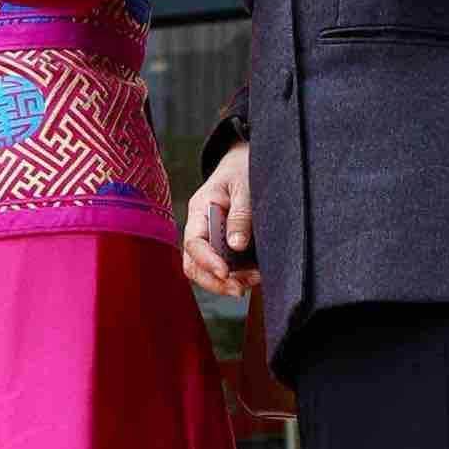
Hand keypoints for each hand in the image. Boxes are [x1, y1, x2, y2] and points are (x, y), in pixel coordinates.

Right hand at [181, 144, 256, 297]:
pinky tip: (254, 275)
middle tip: (240, 289)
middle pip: (193, 264)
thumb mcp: (244, 185)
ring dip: (227, 281)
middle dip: (214, 281)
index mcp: (200, 211)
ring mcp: (212, 238)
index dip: (207, 261)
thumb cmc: (244, 167)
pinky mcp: (226, 244)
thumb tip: (236, 246)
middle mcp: (201, 228)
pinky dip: (237, 275)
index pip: (194, 243)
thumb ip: (240, 214)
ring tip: (253, 281)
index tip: (226, 272)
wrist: (247, 159)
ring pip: (207, 270)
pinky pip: (224, 266)